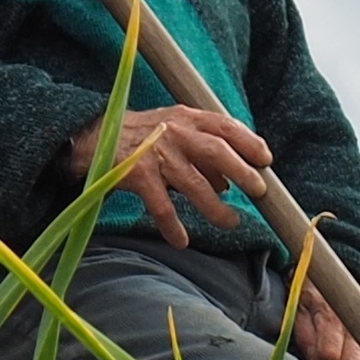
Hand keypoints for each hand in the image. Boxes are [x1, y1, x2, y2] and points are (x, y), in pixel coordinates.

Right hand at [65, 106, 271, 249]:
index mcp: (187, 117)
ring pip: (195, 185)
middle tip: (258, 192)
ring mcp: (157, 154)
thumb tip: (227, 183)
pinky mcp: (138, 176)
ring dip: (216, 208)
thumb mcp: (175, 131)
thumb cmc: (143, 136)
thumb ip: (202, 152)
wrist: (94, 138)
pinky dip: (173, 226)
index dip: (249, 142)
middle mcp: (175, 132)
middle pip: (217, 152)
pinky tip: (182, 241)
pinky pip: (162, 206)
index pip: (225, 126)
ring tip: (230, 222)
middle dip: (242, 172)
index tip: (266, 160)